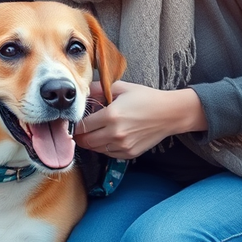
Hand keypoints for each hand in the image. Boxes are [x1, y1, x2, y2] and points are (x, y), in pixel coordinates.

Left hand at [74, 81, 206, 158]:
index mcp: (111, 115)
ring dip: (90, 142)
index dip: (74, 124)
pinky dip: (103, 147)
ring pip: (96, 149)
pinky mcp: (130, 154)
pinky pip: (108, 154)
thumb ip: (98, 89)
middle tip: (78, 129)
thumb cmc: (146, 98)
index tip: (72, 121)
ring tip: (92, 132)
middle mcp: (115, 133)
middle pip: (85, 141)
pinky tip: (106, 137)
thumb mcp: (121, 88)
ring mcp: (123, 146)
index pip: (82, 126)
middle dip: (79, 136)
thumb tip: (82, 91)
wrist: (170, 114)